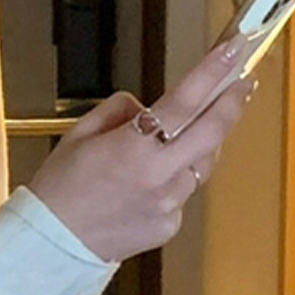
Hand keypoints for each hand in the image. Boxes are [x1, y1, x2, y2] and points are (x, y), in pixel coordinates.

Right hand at [26, 43, 257, 262]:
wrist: (52, 243)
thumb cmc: (59, 190)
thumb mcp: (79, 134)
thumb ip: (119, 111)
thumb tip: (146, 108)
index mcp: (133, 148)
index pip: (185, 101)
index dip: (213, 72)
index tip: (232, 51)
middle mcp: (157, 176)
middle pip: (213, 132)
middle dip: (233, 103)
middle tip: (243, 85)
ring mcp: (168, 204)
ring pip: (201, 165)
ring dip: (198, 147)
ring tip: (173, 143)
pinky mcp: (169, 225)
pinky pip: (183, 194)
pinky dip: (173, 182)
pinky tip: (147, 185)